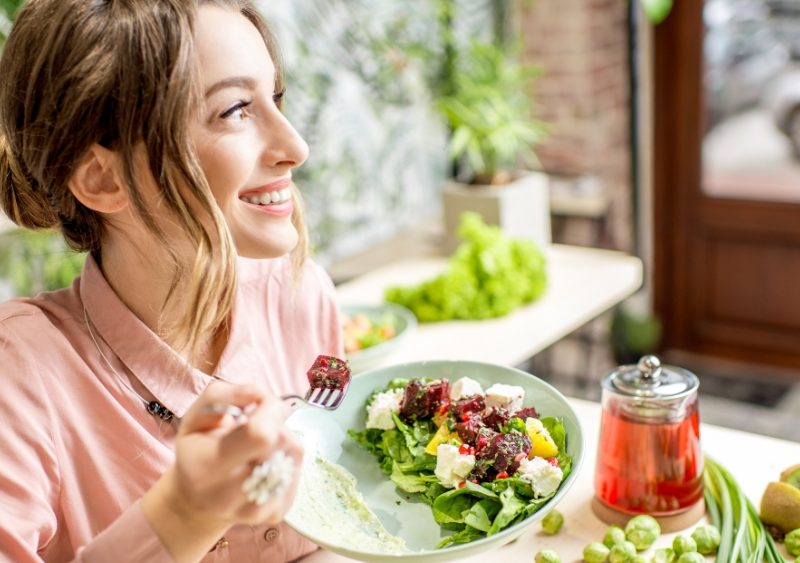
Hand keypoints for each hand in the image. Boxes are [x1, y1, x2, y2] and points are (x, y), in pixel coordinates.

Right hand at [142, 382, 302, 560]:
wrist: (196, 502)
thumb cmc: (197, 450)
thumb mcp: (195, 415)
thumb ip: (223, 395)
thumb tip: (262, 395)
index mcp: (207, 467)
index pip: (259, 434)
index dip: (270, 409)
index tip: (261, 403)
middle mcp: (230, 495)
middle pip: (282, 441)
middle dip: (275, 422)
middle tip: (256, 424)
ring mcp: (256, 509)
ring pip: (294, 453)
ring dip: (282, 438)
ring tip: (258, 444)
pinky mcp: (276, 514)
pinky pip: (298, 469)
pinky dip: (287, 457)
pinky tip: (266, 460)